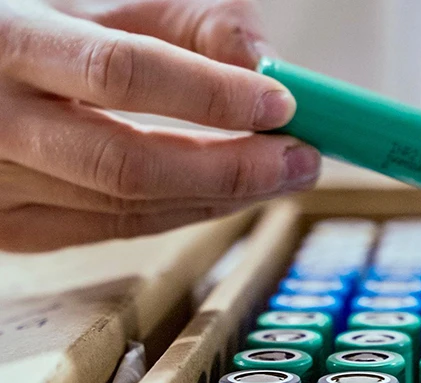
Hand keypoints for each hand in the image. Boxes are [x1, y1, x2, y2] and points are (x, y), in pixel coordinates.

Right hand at [0, 0, 319, 251]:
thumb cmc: (24, 38)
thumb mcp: (89, 3)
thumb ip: (180, 20)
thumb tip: (261, 60)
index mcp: (7, 42)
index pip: (121, 73)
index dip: (211, 93)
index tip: (280, 103)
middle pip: (129, 165)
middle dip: (232, 169)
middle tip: (299, 159)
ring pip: (129, 210)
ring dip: (219, 197)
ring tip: (278, 174)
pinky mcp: (10, 228)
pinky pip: (114, 230)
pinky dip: (182, 212)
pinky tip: (223, 193)